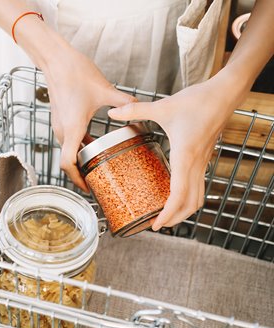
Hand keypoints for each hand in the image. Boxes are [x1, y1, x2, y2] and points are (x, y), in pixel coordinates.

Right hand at [42, 44, 136, 190]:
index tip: (89, 187)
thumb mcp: (105, 90)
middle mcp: (62, 130)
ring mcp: (59, 124)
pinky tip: (93, 142)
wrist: (56, 60)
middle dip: (82, 173)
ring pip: (68, 150)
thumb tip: (141, 108)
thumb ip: (124, 102)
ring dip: (81, 159)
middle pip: (68, 161)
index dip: (77, 179)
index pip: (68, 164)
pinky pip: (68, 139)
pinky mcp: (60, 118)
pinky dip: (78, 146)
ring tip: (97, 164)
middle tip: (99, 180)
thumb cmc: (75, 73)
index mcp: (72, 129)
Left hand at [108, 73, 245, 229]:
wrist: (224, 93)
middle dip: (175, 218)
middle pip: (191, 203)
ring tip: (166, 214)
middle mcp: (196, 164)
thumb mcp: (162, 106)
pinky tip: (174, 192)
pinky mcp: (204, 157)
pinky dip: (188, 195)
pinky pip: (198, 184)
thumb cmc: (198, 101)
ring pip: (198, 196)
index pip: (179, 196)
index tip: (155, 225)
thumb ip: (135, 111)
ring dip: (184, 210)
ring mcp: (203, 162)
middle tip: (157, 224)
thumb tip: (112, 112)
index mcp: (185, 157)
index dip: (167, 214)